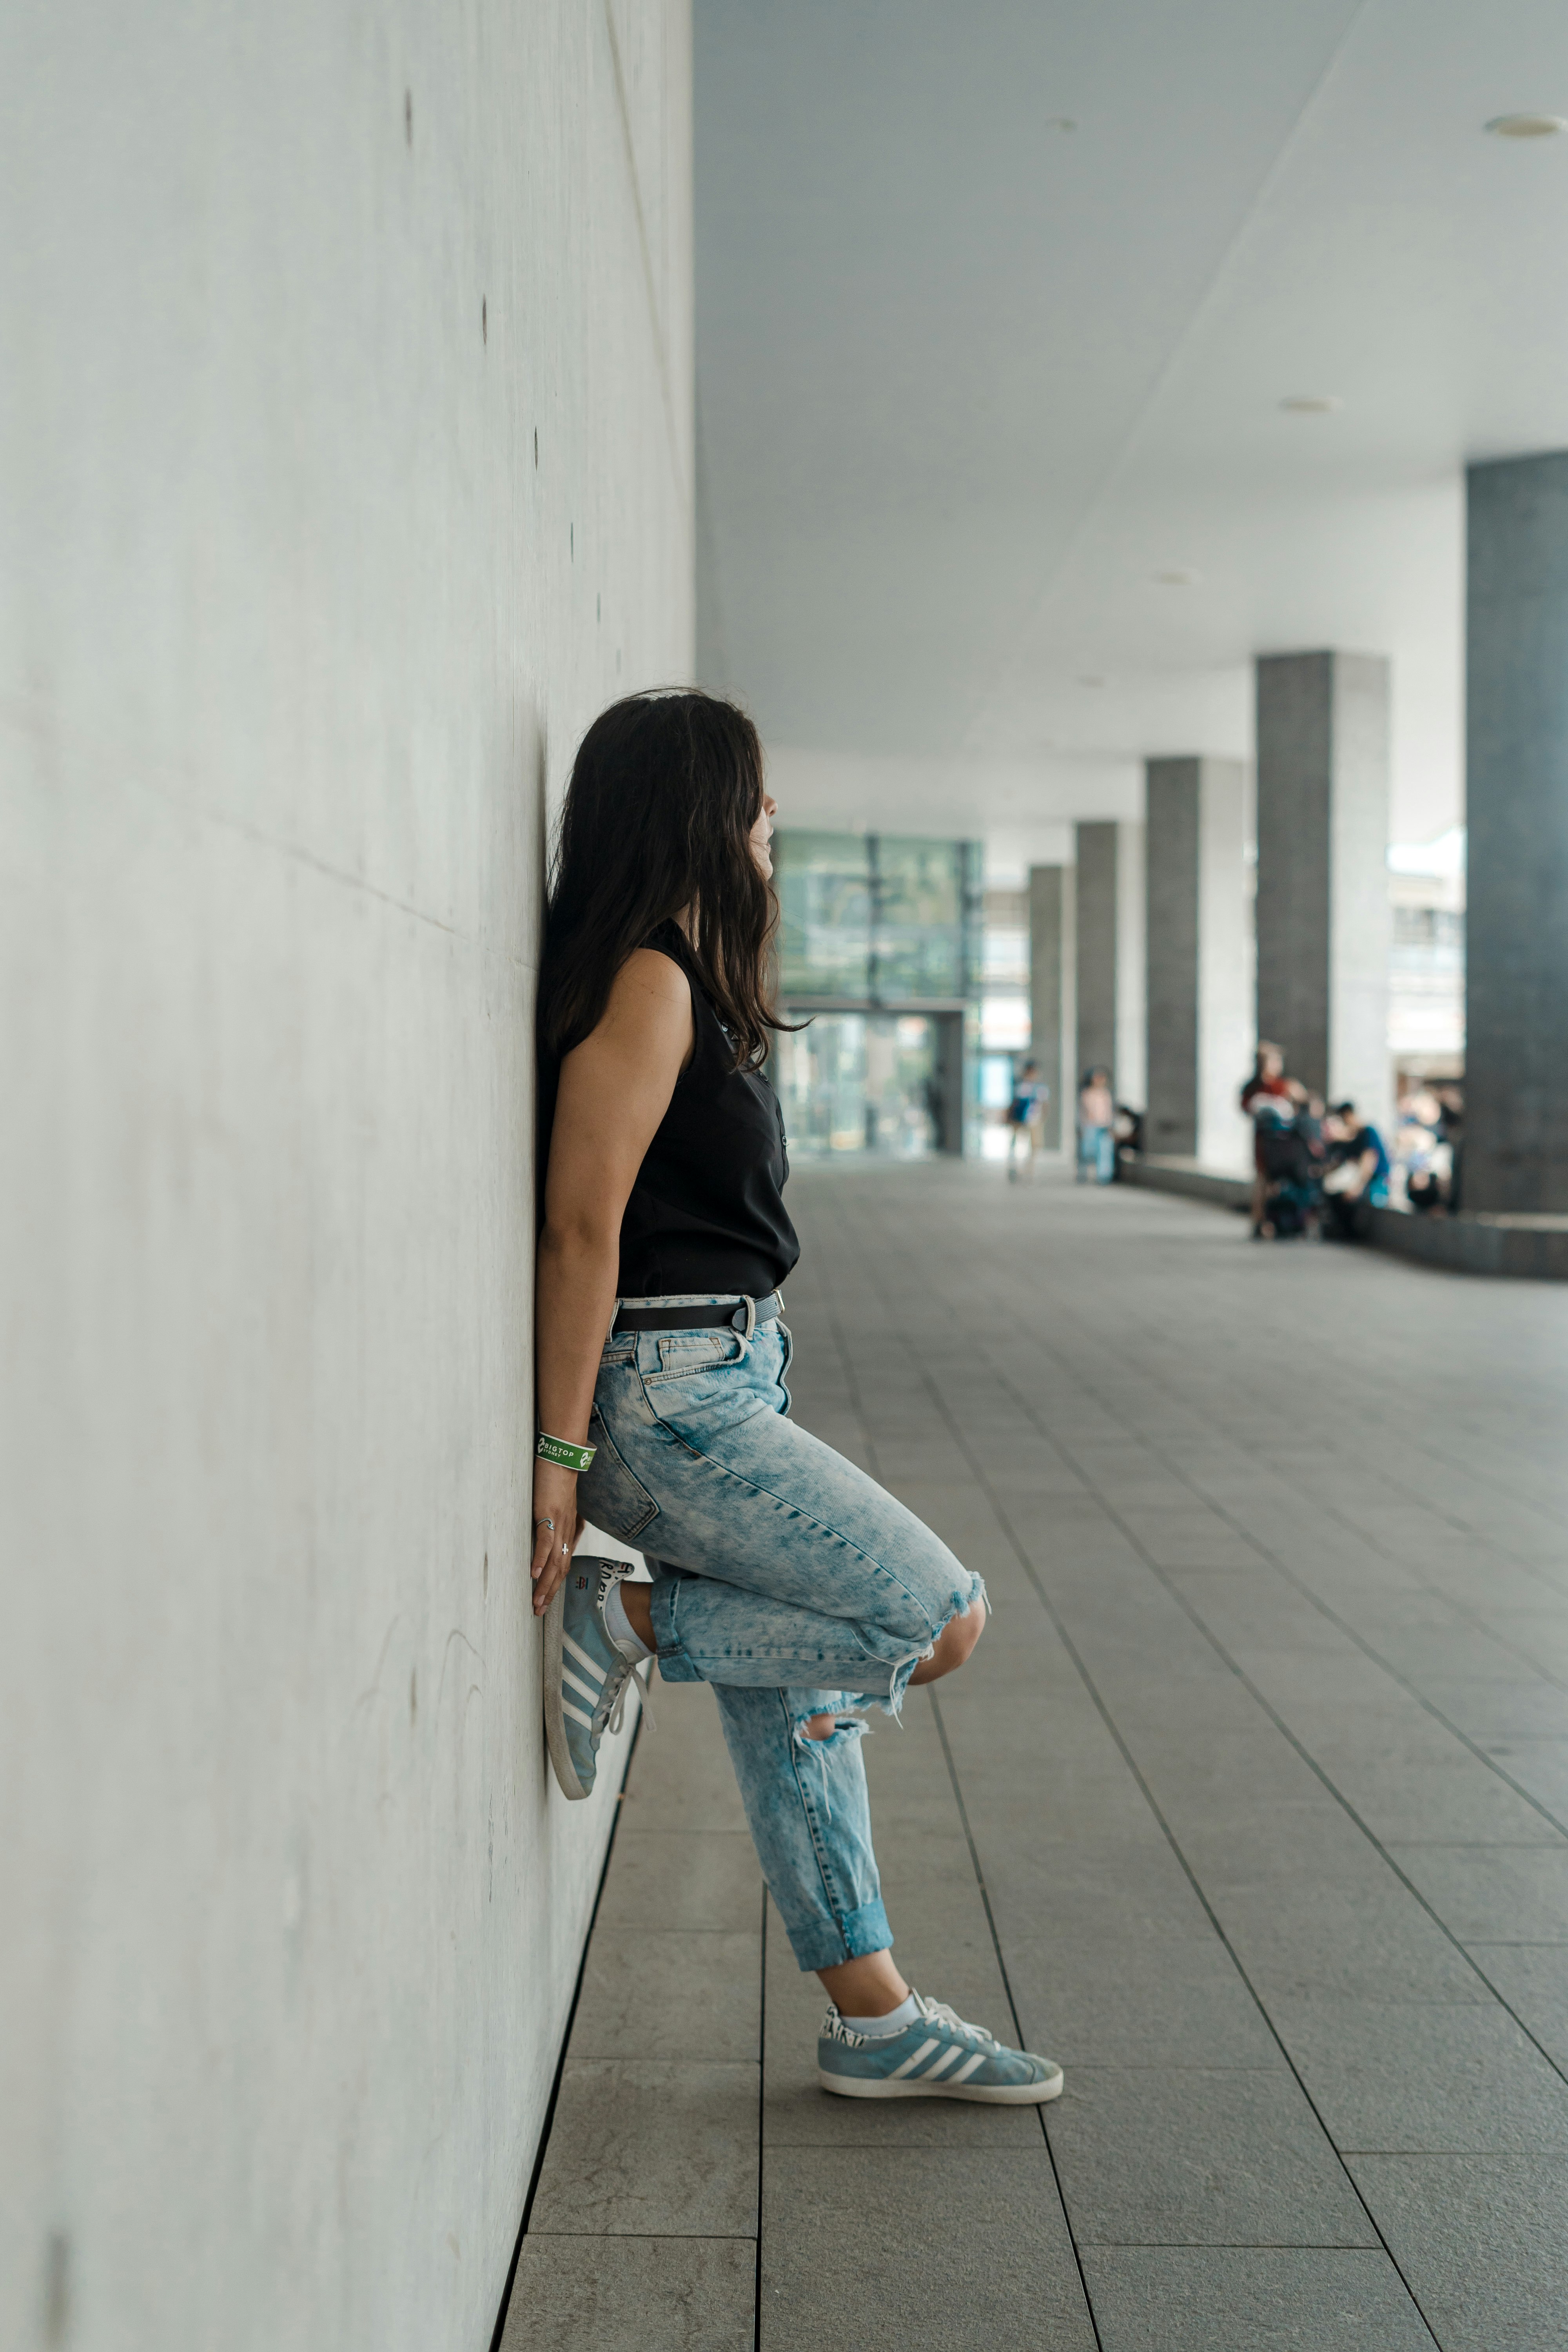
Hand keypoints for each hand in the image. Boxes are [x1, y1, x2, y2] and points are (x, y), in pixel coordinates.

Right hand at [531, 1463, 586, 1615]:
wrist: (561, 1457)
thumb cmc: (556, 1478)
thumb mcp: (559, 1504)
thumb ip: (557, 1521)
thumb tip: (551, 1534)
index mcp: (570, 1529)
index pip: (565, 1563)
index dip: (556, 1584)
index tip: (546, 1600)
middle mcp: (569, 1530)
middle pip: (561, 1569)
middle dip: (550, 1592)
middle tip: (538, 1611)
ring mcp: (561, 1523)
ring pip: (555, 1561)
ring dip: (545, 1583)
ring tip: (536, 1601)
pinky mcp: (550, 1514)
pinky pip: (546, 1541)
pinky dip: (541, 1559)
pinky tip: (534, 1573)